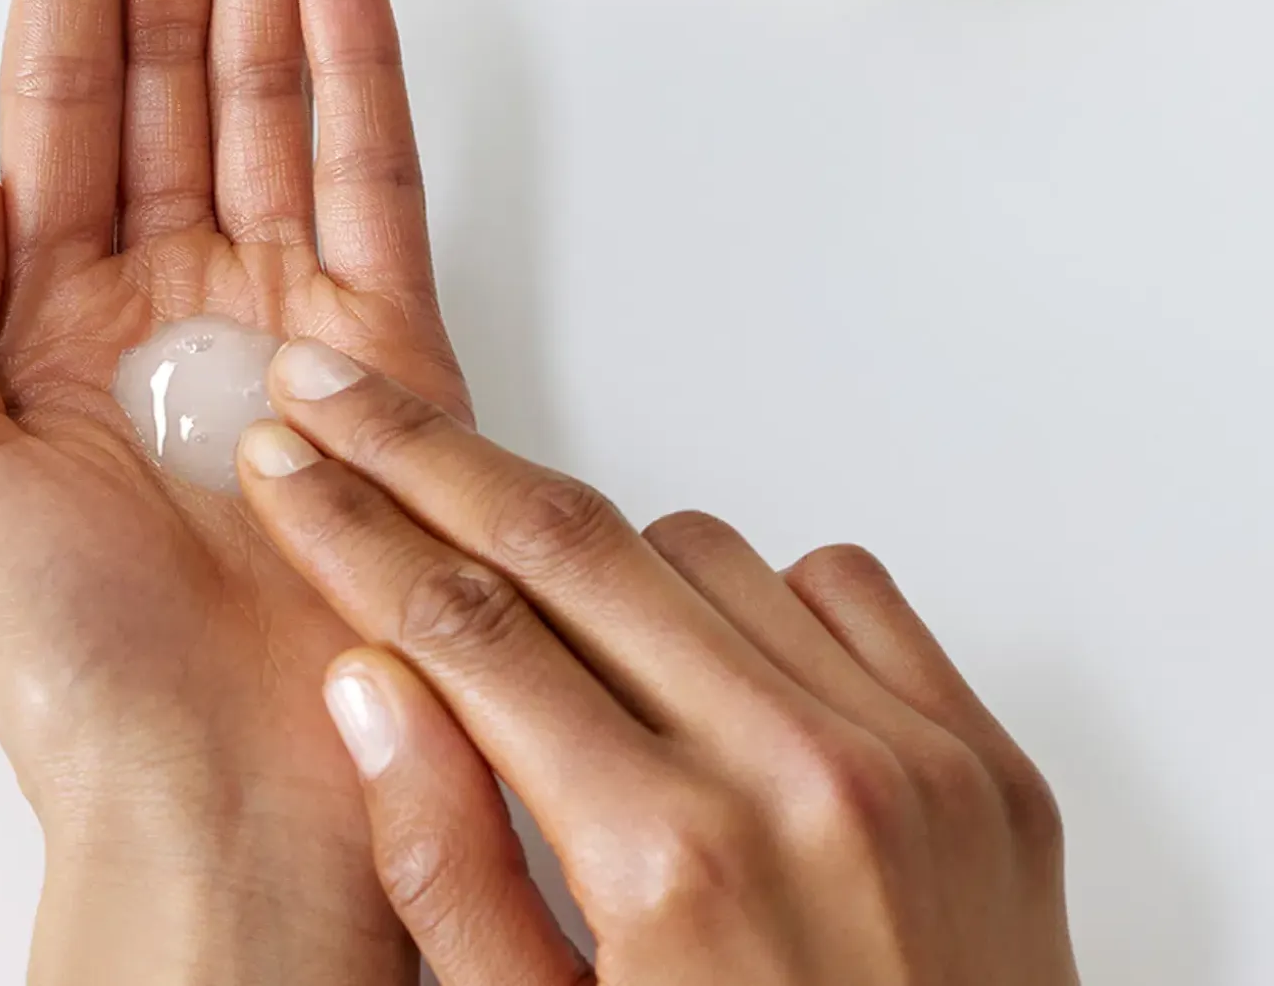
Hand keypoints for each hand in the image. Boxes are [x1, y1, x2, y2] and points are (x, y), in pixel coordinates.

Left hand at [0, 0, 464, 984]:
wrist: (225, 802)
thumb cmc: (69, 674)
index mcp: (52, 304)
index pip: (62, 65)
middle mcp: (169, 277)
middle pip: (170, 30)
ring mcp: (283, 297)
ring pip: (268, 66)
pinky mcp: (387, 338)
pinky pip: (368, 165)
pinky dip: (353, 53)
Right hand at [235, 345, 1079, 985]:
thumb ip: (450, 870)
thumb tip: (370, 681)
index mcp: (673, 869)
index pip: (466, 630)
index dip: (353, 533)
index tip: (287, 468)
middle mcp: (804, 781)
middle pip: (568, 540)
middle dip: (427, 457)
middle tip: (341, 402)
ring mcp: (913, 755)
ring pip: (698, 550)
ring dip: (603, 564)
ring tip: (563, 638)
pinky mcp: (986, 756)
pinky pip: (838, 585)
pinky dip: (754, 598)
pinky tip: (711, 665)